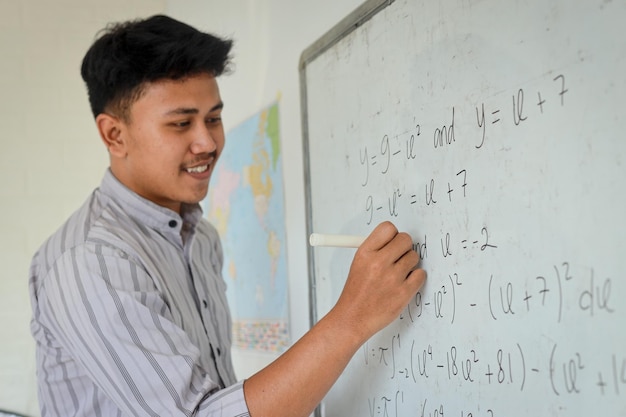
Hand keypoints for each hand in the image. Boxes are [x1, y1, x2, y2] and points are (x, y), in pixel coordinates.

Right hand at [333, 221, 426, 342]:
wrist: (353, 318)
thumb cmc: (357, 292)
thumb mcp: (358, 264)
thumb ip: (376, 249)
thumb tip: (395, 238)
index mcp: (365, 253)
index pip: (388, 228)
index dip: (393, 235)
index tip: (392, 242)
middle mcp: (379, 263)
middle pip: (405, 239)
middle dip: (404, 247)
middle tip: (398, 257)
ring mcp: (392, 278)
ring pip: (414, 256)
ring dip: (409, 264)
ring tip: (397, 274)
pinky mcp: (404, 292)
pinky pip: (421, 274)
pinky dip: (416, 277)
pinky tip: (405, 282)